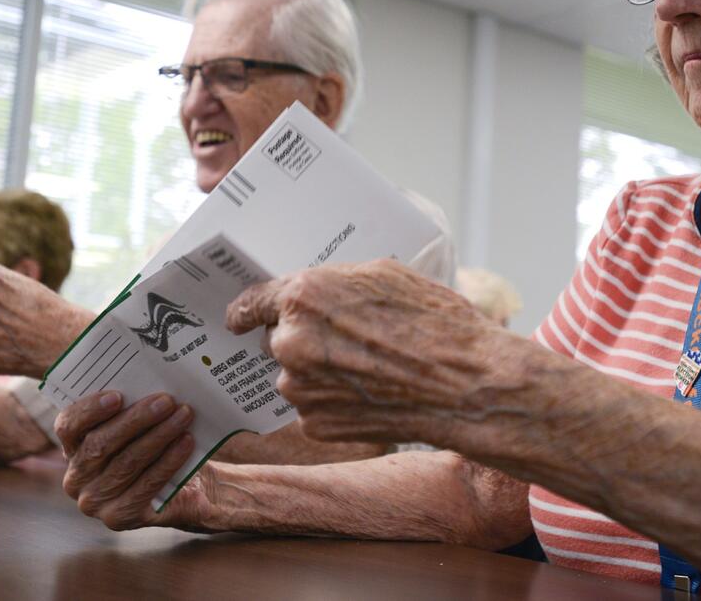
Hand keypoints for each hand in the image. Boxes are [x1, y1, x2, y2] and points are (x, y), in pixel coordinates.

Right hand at [55, 391, 210, 530]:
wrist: (182, 486)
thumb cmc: (153, 445)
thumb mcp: (137, 424)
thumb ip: (131, 406)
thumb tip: (146, 380)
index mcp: (71, 448)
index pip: (67, 426)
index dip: (89, 410)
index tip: (117, 396)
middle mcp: (75, 478)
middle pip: (100, 444)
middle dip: (136, 419)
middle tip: (166, 401)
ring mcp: (94, 501)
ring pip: (126, 463)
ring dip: (159, 436)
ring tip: (183, 416)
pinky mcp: (118, 518)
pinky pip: (145, 485)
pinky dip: (168, 461)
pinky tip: (185, 442)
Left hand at [225, 259, 505, 447]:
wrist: (462, 385)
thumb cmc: (432, 322)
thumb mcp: (382, 275)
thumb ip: (334, 283)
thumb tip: (316, 295)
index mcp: (301, 298)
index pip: (250, 303)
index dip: (246, 310)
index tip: (238, 319)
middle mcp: (290, 343)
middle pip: (278, 339)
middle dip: (304, 338)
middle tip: (348, 340)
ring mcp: (300, 389)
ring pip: (296, 375)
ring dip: (319, 372)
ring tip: (369, 369)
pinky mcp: (315, 425)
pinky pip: (313, 407)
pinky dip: (333, 402)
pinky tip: (369, 394)